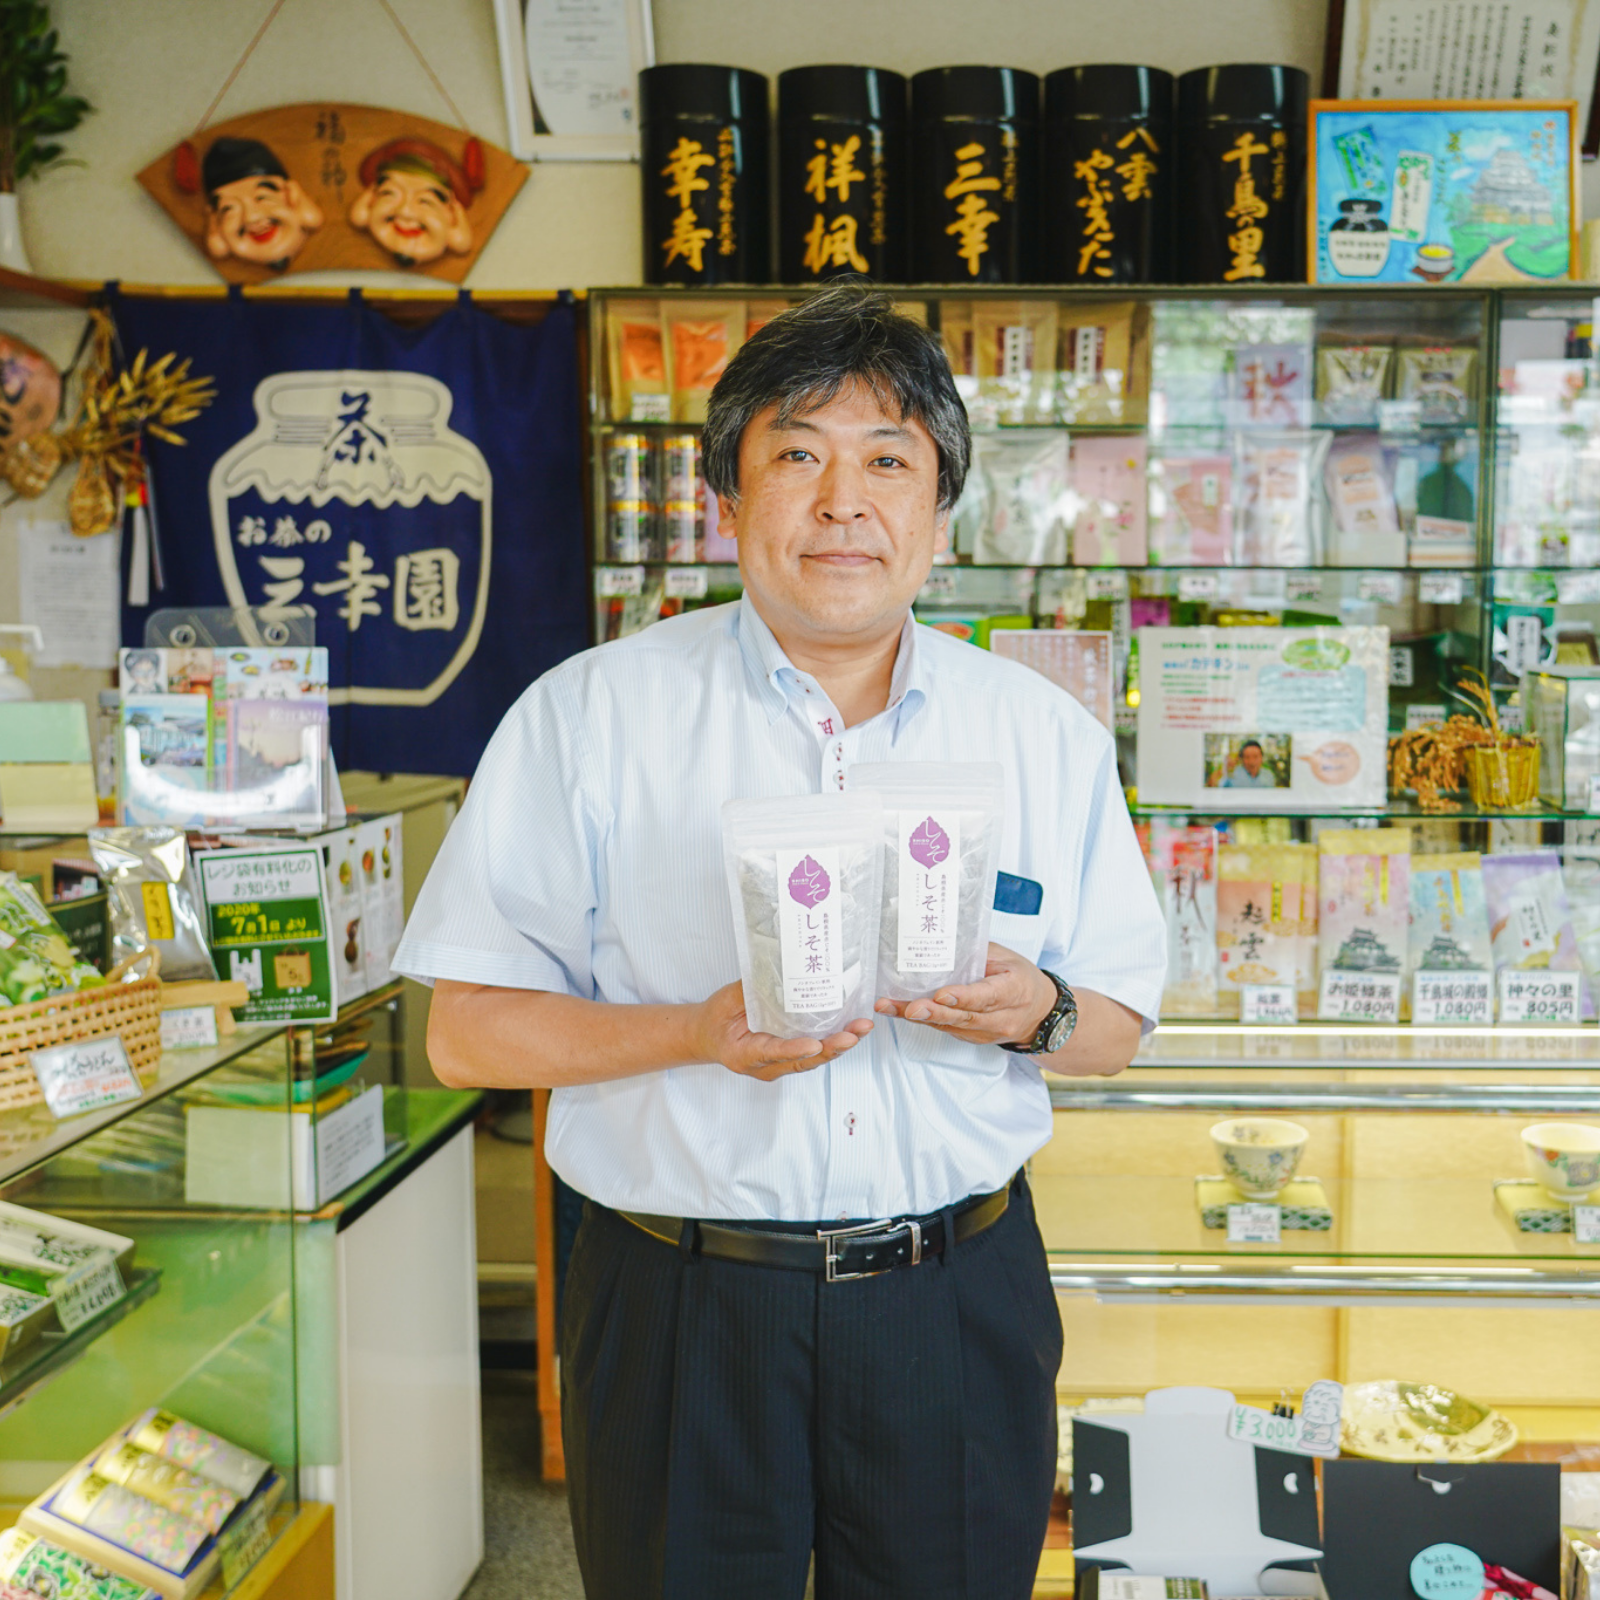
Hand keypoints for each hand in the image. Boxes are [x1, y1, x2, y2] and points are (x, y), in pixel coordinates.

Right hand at [693, 981, 873, 1082]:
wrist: (708, 1036)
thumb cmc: (715, 1019)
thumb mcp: (725, 1001)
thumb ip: (749, 992)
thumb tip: (776, 971)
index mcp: (744, 1054)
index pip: (772, 1053)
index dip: (794, 1050)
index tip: (814, 1045)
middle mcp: (765, 1065)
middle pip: (803, 1061)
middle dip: (831, 1048)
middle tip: (854, 1035)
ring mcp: (779, 1063)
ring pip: (814, 1058)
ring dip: (840, 1044)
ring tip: (862, 1029)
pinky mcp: (790, 1055)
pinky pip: (814, 1051)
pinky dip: (834, 1040)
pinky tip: (853, 1027)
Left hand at [874, 944, 1054, 1049]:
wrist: (1040, 1013)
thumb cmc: (1021, 978)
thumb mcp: (1007, 958)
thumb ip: (978, 953)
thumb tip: (944, 940)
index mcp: (1014, 991)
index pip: (987, 996)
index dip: (964, 997)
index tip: (942, 995)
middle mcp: (1001, 1017)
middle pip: (965, 1017)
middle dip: (934, 1013)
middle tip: (910, 1008)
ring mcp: (986, 1032)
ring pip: (951, 1026)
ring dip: (919, 1018)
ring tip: (890, 1007)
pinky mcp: (973, 1038)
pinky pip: (946, 1029)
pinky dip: (923, 1020)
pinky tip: (898, 1010)